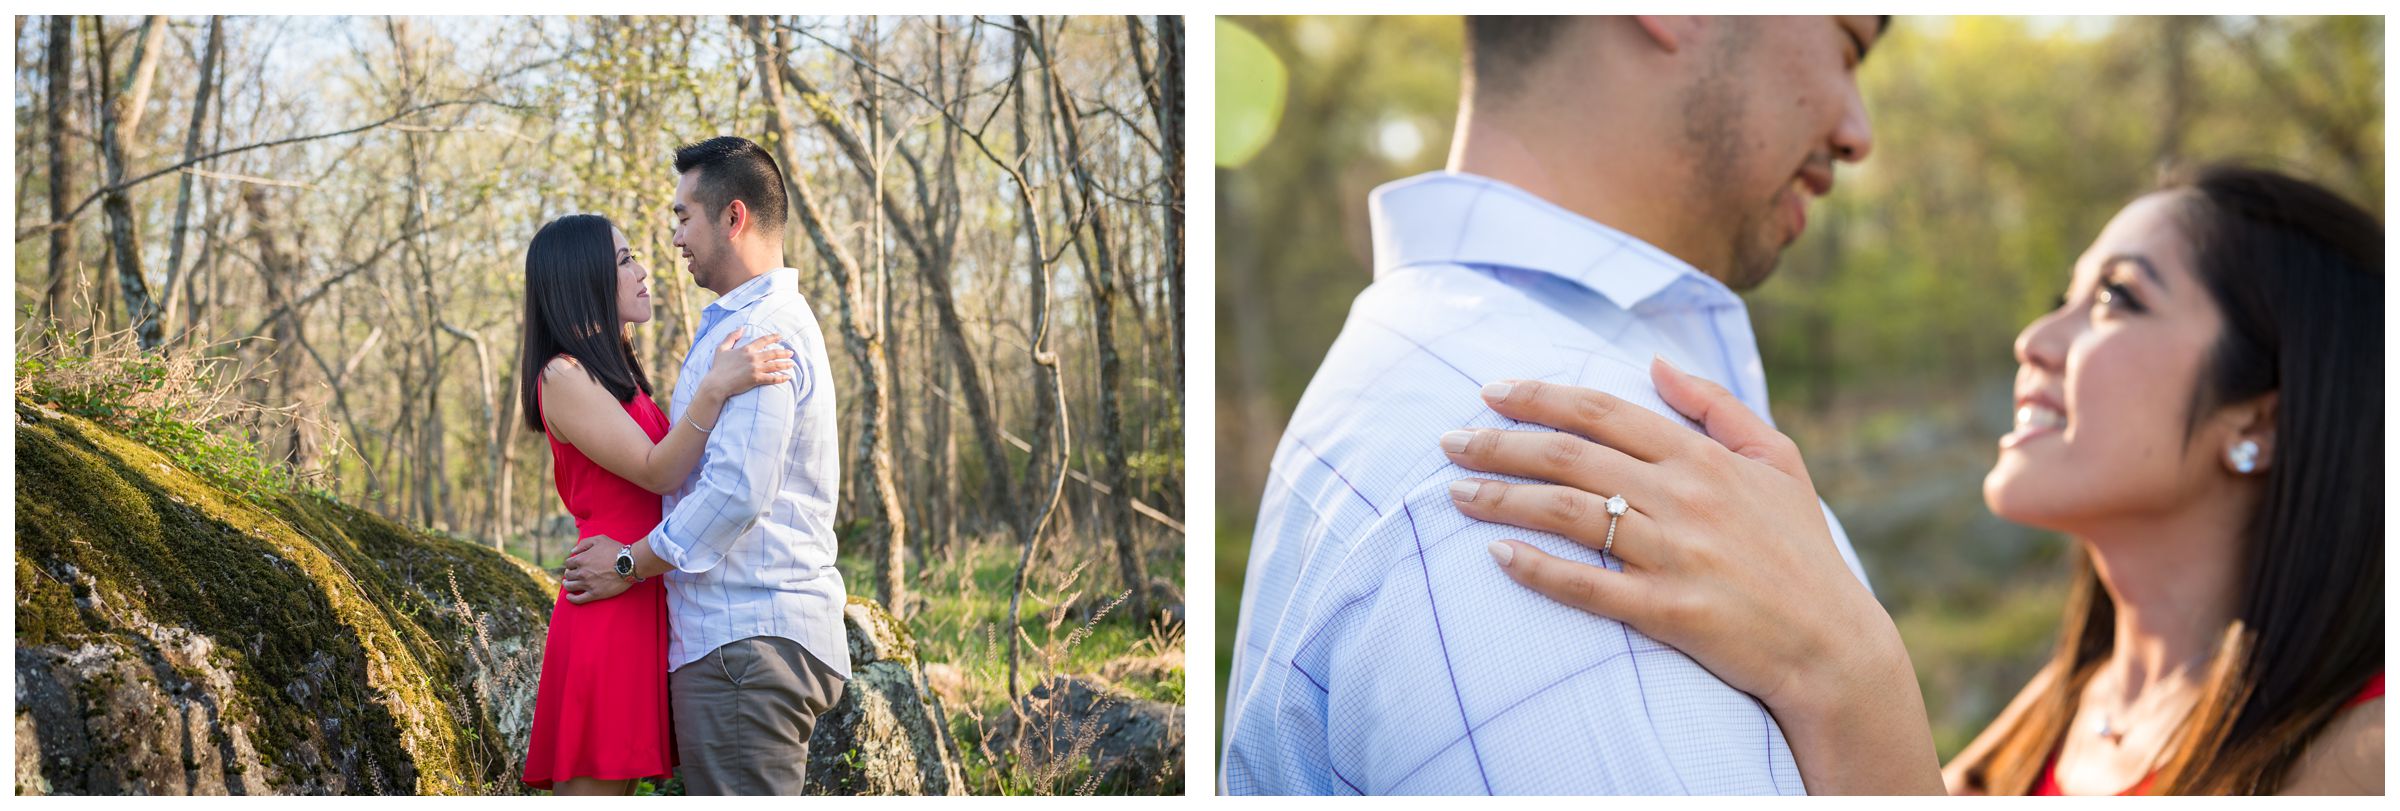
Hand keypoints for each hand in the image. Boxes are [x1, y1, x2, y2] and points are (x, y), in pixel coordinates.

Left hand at [561, 535, 630, 603]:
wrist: (630, 563)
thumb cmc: (616, 550)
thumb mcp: (600, 539)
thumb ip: (584, 543)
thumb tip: (572, 551)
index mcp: (581, 559)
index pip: (568, 563)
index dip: (570, 564)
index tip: (574, 565)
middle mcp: (582, 572)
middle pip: (568, 575)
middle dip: (569, 574)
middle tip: (572, 574)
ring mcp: (588, 584)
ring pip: (570, 586)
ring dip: (567, 585)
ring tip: (569, 584)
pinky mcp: (595, 594)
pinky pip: (578, 599)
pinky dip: (571, 599)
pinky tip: (569, 597)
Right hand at [699, 327, 793, 401]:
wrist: (716, 383)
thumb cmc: (718, 367)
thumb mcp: (721, 348)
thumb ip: (731, 336)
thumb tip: (741, 328)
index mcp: (746, 349)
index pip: (763, 340)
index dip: (773, 337)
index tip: (781, 336)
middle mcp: (753, 357)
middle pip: (773, 353)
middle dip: (784, 352)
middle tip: (791, 353)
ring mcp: (755, 368)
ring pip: (775, 365)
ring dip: (785, 364)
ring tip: (792, 364)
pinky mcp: (756, 379)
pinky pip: (772, 378)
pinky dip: (781, 378)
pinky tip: (788, 377)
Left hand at [1440, 357, 1902, 717]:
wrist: (1835, 646)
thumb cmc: (1801, 553)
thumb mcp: (1779, 463)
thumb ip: (1717, 408)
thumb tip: (1657, 363)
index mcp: (1702, 459)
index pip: (1602, 412)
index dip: (1540, 397)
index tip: (1490, 391)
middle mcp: (1684, 499)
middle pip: (1571, 456)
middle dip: (1500, 443)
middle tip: (1449, 442)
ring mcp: (1676, 555)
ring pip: (1569, 513)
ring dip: (1502, 498)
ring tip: (1455, 493)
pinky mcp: (1670, 611)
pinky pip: (1590, 586)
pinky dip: (1539, 570)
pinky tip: (1497, 557)